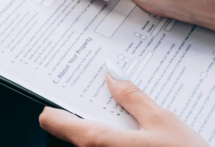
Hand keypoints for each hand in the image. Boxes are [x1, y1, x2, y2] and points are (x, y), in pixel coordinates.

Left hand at [39, 74, 207, 146]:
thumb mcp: (162, 121)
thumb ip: (133, 97)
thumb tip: (112, 74)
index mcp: (99, 142)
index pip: (53, 121)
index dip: (52, 102)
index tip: (55, 87)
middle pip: (73, 129)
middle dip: (83, 108)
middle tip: (98, 88)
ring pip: (90, 139)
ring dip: (100, 123)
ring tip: (120, 106)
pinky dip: (113, 137)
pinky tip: (132, 129)